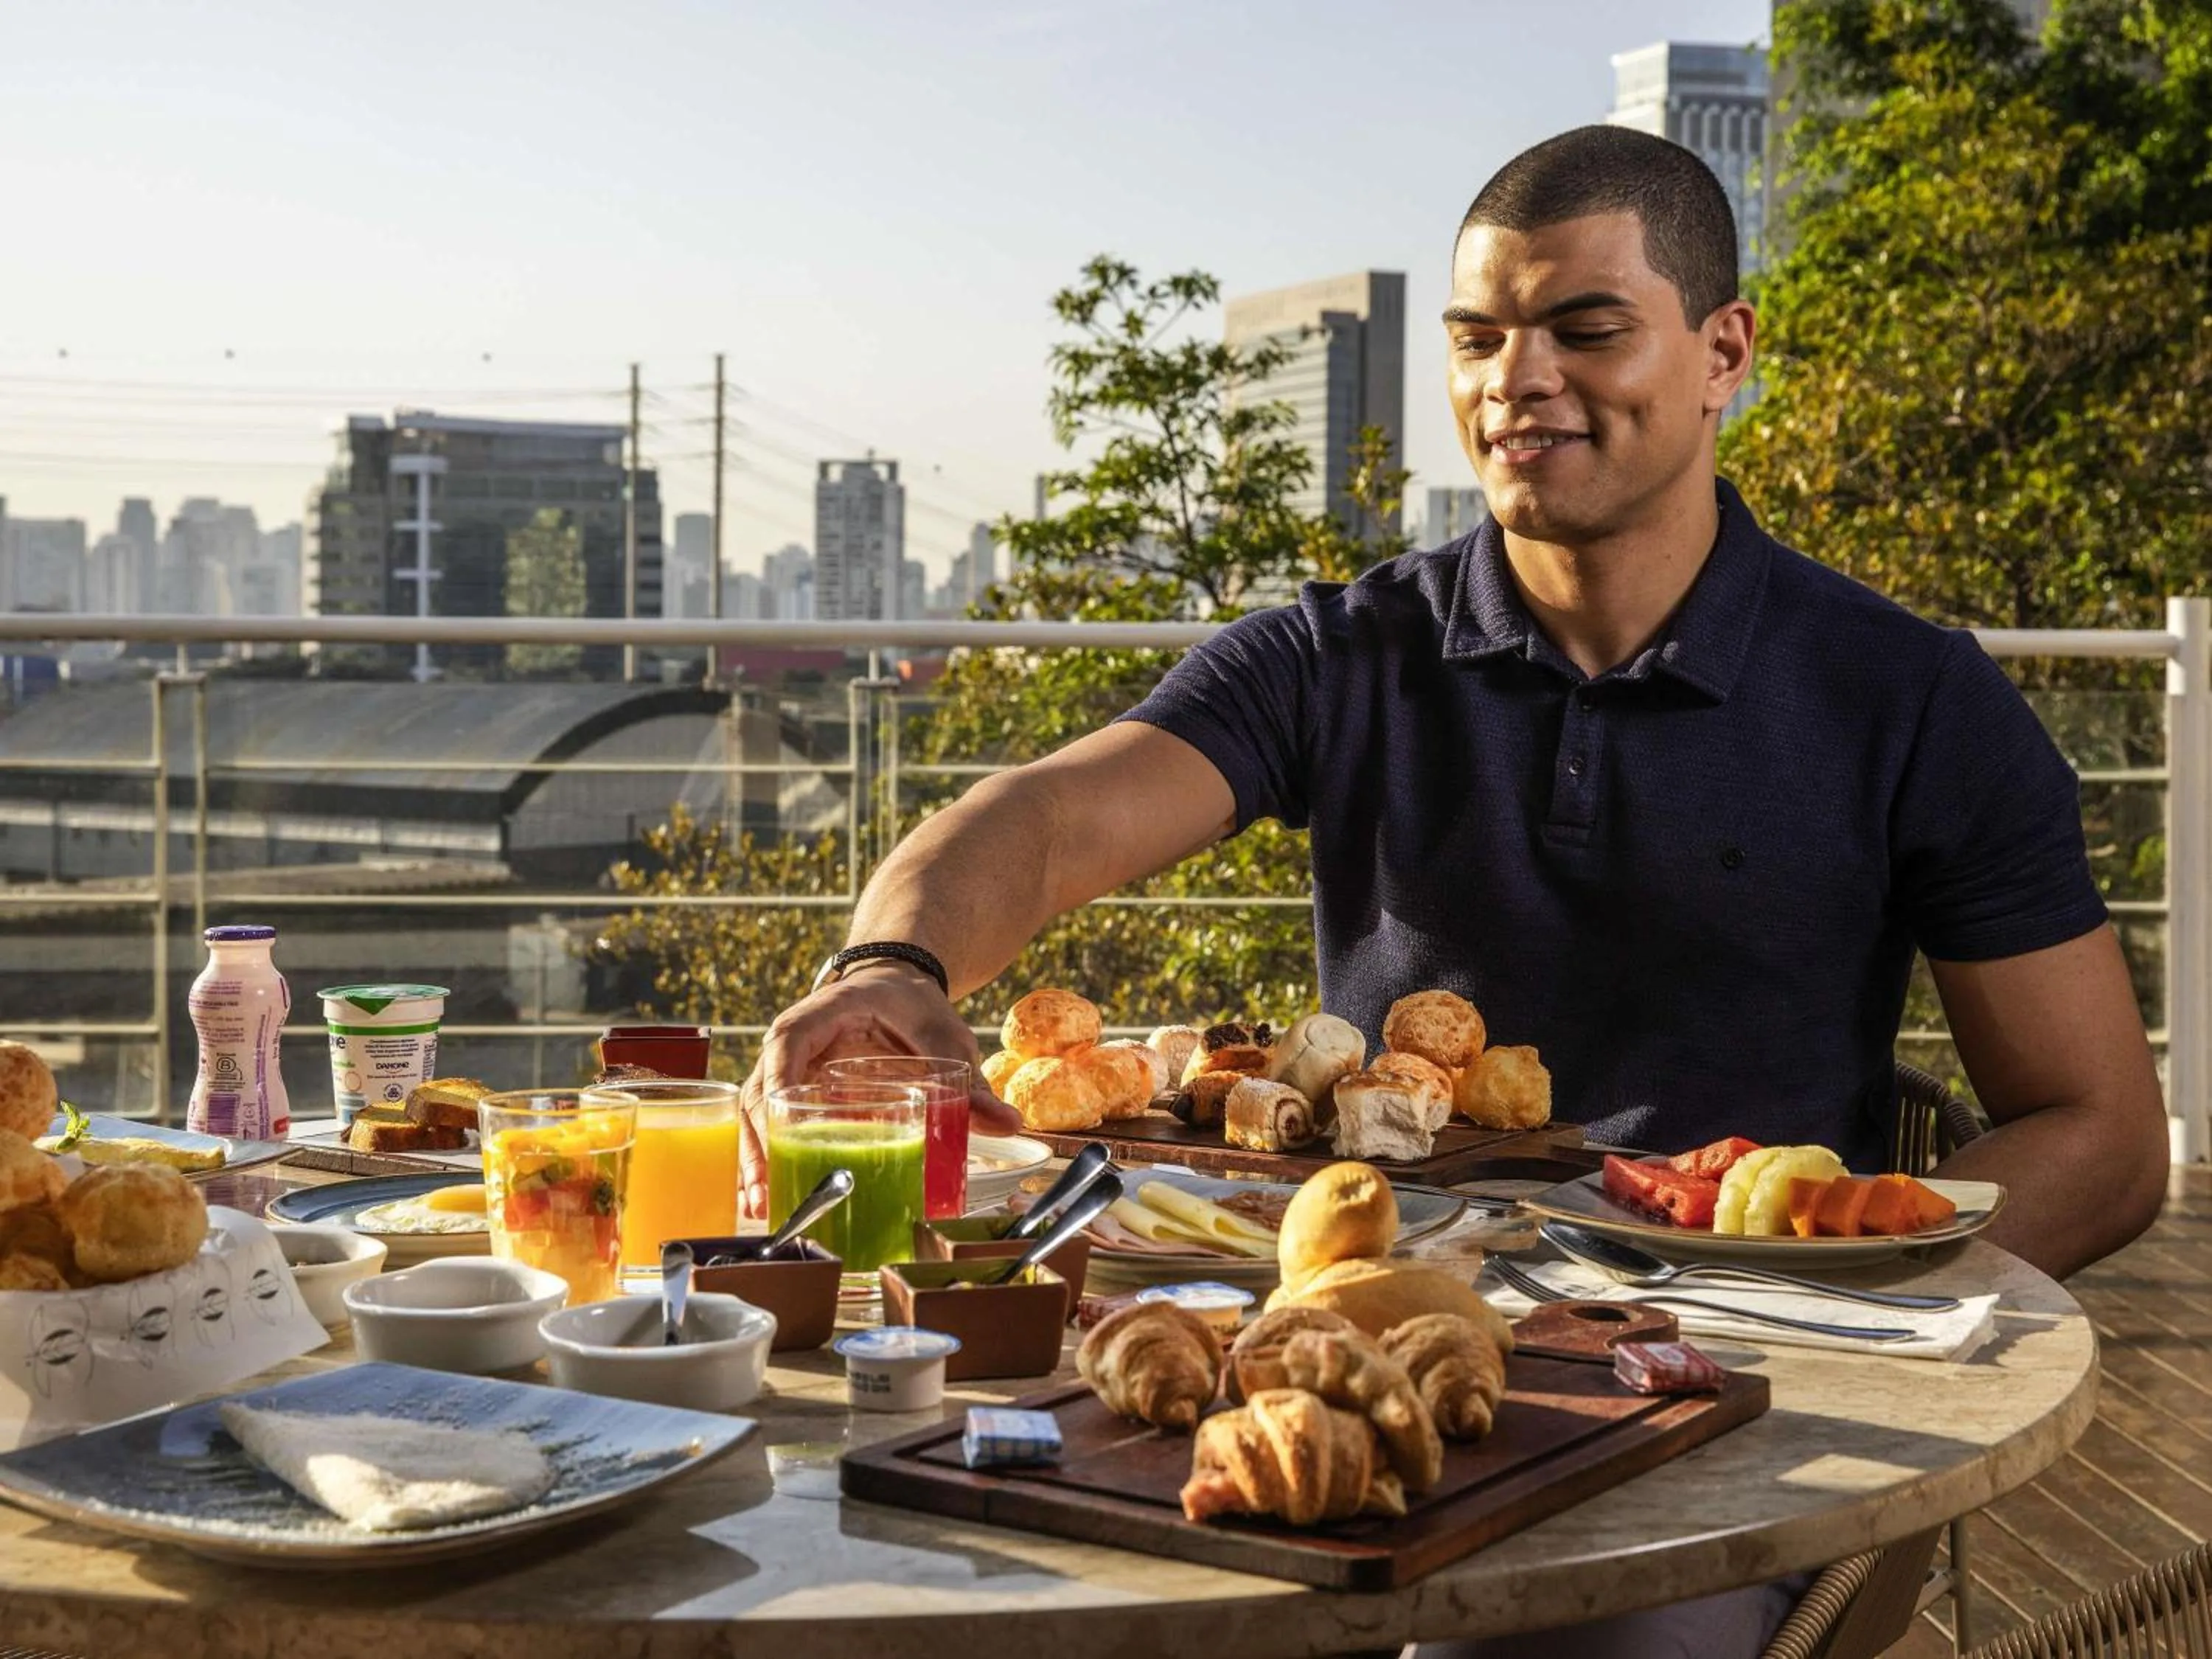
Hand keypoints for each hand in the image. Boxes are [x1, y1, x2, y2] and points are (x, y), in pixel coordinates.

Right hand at [737, 962, 1021, 1219]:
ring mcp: (785, 1070)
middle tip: (767, 1191)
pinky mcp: (791, 1093)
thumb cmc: (912, 1006)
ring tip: (759, 1207)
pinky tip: (765, 1199)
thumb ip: (970, 1080)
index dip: (777, 1082)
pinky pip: (767, 1124)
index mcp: (819, 1015)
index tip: (780, 1124)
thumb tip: (1011, 1123)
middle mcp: (790, 1043)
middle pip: (758, 1091)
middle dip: (759, 1143)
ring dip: (754, 1160)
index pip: (787, 1043)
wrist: (894, 988)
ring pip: (755, 1114)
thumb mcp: (942, 1034)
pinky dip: (766, 1158)